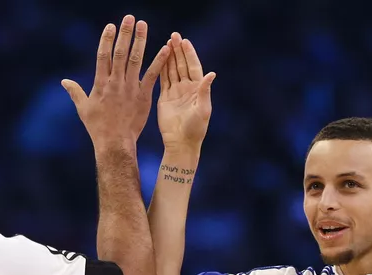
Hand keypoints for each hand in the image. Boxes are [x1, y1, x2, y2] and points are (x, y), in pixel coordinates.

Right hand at [62, 15, 168, 149]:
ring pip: (136, 59)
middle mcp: (115, 83)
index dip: (107, 39)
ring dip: (140, 41)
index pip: (103, 56)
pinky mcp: (143, 96)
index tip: (111, 26)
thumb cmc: (98, 127)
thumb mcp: (83, 109)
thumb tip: (64, 81)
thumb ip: (75, 92)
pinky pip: (152, 75)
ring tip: (143, 25)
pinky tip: (166, 48)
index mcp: (100, 83)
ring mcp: (130, 88)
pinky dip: (159, 61)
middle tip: (129, 17)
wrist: (115, 143)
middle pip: (120, 53)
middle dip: (125, 34)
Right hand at [157, 32, 215, 152]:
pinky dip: (161, 68)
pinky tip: (159, 57)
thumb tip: (212, 73)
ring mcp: (175, 92)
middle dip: (178, 50)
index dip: (189, 54)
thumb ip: (205, 91)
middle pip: (182, 65)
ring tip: (166, 42)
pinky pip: (163, 79)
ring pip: (172, 70)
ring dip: (170, 56)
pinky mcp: (164, 97)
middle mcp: (187, 88)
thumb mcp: (203, 109)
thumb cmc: (195, 129)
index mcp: (197, 89)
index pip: (193, 66)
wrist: (180, 143)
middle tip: (174, 35)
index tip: (184, 41)